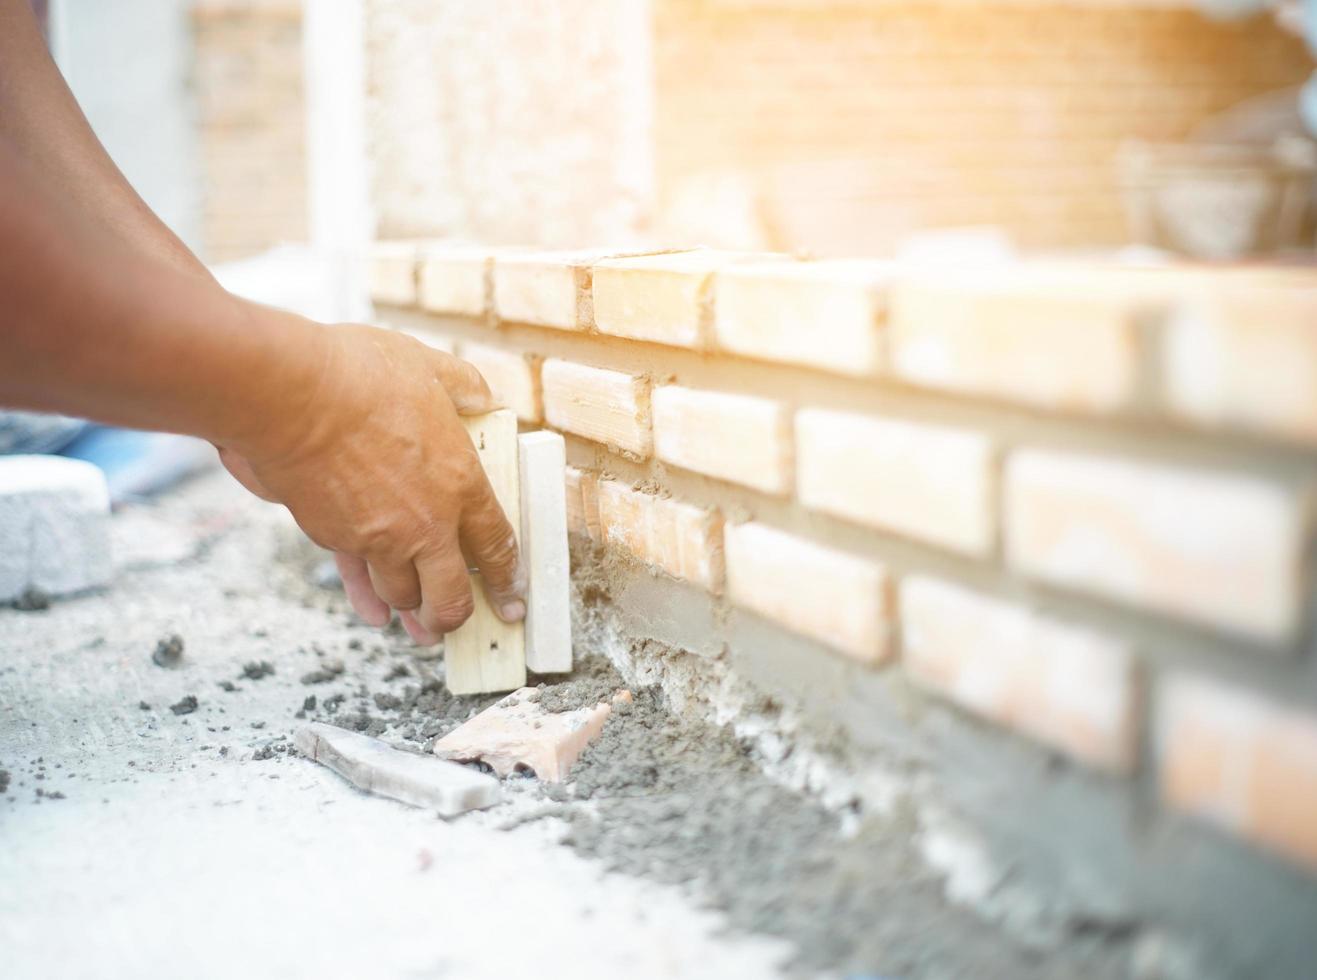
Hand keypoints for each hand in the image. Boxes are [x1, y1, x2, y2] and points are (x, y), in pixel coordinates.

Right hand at [218, 323, 525, 643]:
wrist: (291, 394)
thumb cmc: (359, 375)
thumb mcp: (429, 367)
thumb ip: (463, 386)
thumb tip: (482, 396)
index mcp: (461, 481)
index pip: (497, 544)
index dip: (508, 578)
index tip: (512, 597)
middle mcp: (427, 522)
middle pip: (451, 595)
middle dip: (458, 615)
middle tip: (462, 619)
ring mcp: (380, 537)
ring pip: (405, 596)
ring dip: (414, 610)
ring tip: (420, 619)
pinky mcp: (337, 539)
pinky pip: (360, 582)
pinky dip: (369, 603)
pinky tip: (378, 615)